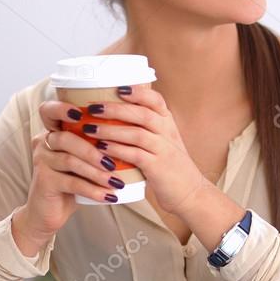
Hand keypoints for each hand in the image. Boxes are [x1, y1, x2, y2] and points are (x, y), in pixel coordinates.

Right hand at [15, 100, 128, 250]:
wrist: (51, 210)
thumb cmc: (75, 178)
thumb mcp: (84, 158)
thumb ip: (97, 141)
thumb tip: (135, 129)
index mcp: (54, 130)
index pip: (49, 110)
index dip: (62, 108)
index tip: (82, 112)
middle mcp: (43, 142)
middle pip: (66, 138)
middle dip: (93, 149)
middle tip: (114, 162)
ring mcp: (41, 162)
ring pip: (70, 161)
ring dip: (97, 172)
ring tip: (117, 181)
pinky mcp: (43, 182)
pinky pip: (72, 183)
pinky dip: (93, 190)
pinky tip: (109, 196)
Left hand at [82, 84, 208, 216]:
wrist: (190, 192)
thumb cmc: (169, 165)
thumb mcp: (163, 140)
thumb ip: (145, 127)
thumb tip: (113, 114)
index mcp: (167, 122)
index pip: (156, 100)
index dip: (137, 92)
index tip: (118, 88)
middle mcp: (167, 133)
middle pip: (142, 114)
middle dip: (115, 109)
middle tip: (92, 108)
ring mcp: (164, 150)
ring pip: (137, 134)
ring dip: (111, 130)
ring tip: (89, 129)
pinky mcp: (158, 168)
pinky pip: (135, 155)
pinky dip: (117, 150)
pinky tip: (101, 149)